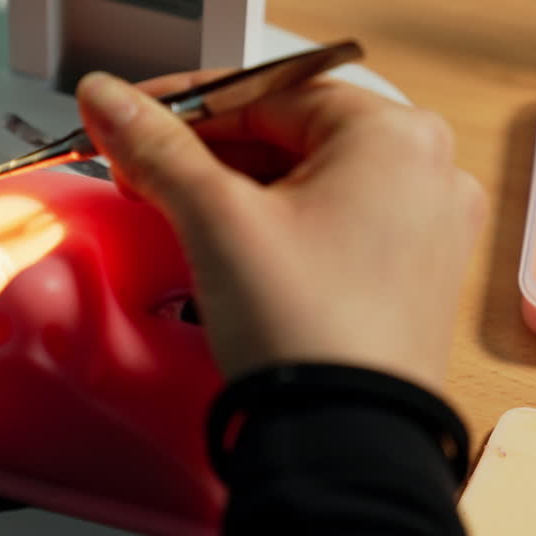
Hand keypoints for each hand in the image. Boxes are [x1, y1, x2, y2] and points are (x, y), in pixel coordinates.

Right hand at [76, 69, 484, 394]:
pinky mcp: (413, 275)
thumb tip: (106, 98)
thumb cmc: (304, 331)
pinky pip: (335, 221)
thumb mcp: (216, 219)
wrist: (343, 444)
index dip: (185, 103)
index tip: (132, 114)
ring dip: (237, 185)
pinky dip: (278, 221)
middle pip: (291, 132)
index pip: (268, 91)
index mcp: (397, 136)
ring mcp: (428, 227)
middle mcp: (429, 172)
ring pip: (311, 179)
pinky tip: (229, 242)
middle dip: (207, 150)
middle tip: (142, 166)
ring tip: (175, 206)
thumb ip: (157, 147)